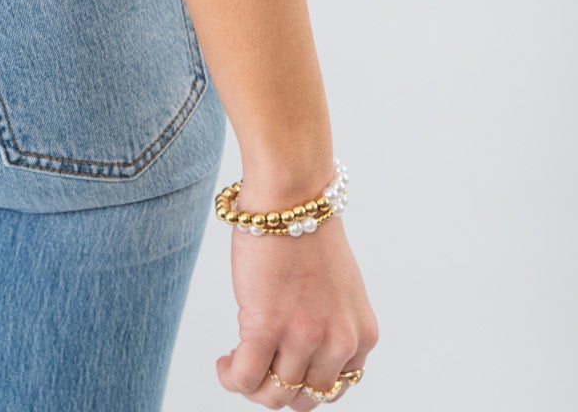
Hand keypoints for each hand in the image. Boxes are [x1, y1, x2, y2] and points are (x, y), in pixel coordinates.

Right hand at [215, 217, 378, 404]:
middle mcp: (339, 343)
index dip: (300, 385)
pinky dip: (231, 377)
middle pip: (303, 399)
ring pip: (273, 395)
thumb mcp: (339, 291)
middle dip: (274, 390)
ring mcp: (304, 337)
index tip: (280, 369)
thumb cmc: (308, 232)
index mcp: (361, 336)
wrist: (292, 195)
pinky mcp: (267, 326)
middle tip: (254, 367)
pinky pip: (246, 376)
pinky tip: (224, 363)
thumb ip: (329, 326)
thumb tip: (295, 356)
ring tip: (235, 363)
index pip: (333, 390)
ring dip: (250, 386)